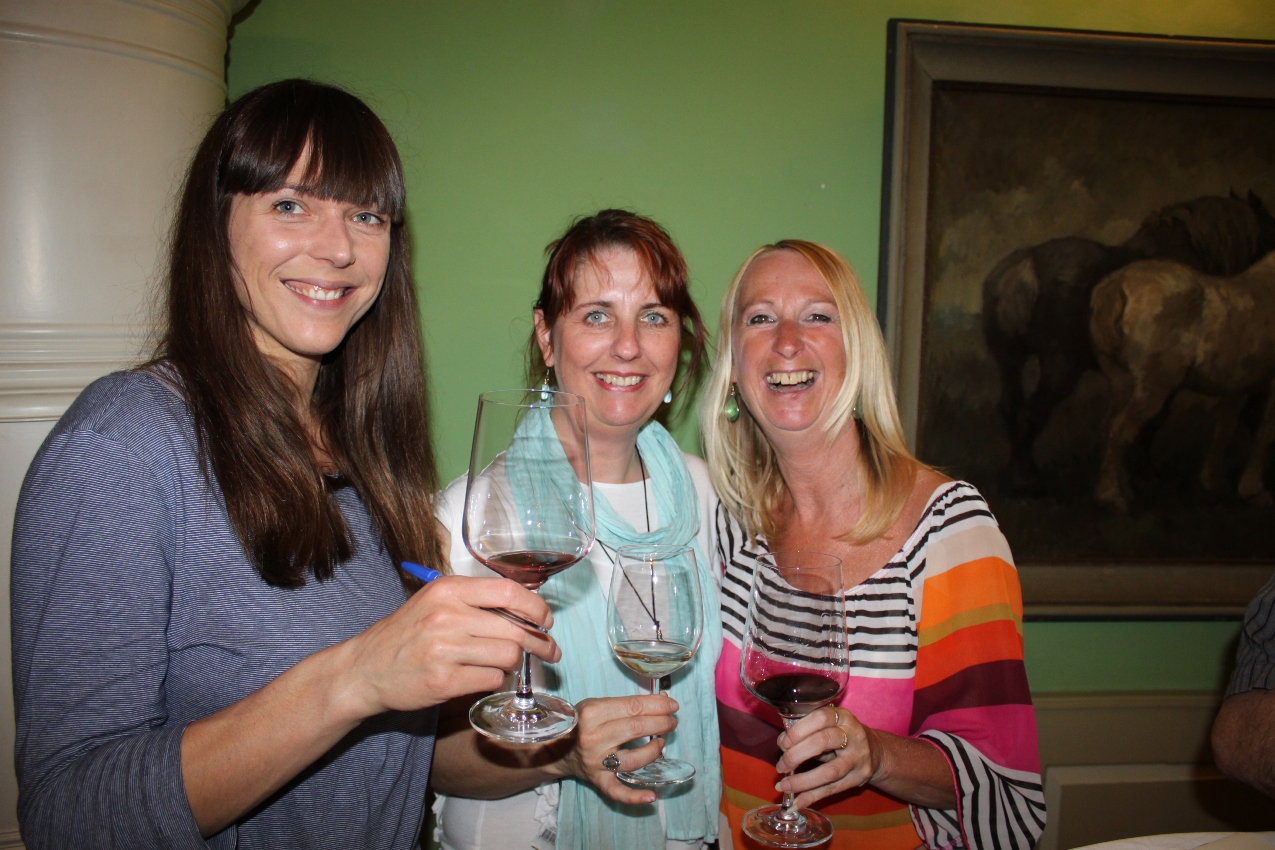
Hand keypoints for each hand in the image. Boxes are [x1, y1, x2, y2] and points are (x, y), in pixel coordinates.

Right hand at [340, 575, 560, 718]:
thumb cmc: (406, 634)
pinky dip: (493, 679)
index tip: (546, 620)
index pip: (510, 592)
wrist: (364, 669)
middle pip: (516, 629)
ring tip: (504, 663)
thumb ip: (476, 600)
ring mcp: (445, 649)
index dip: (536, 608)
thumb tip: (528, 607)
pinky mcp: (444, 681)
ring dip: (513, 663)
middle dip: (540, 643)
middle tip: (549, 651)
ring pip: (508, 655)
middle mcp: (447, 616)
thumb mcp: (435, 602)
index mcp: (448, 590)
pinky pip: (492, 679)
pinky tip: (481, 675)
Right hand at [551, 694, 678, 804]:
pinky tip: (651, 796)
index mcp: (592, 713)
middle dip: (661, 723)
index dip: (657, 705)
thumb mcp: (595, 705)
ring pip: (633, 758)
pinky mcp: (598, 780)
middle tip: (672, 721)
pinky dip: (635, 796)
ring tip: (662, 742)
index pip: (633, 707)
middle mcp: (593, 737)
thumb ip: (626, 704)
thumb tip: (663, 701)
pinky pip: (617, 791)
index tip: (672, 705)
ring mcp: (596, 761)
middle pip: (636, 729)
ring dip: (654, 750)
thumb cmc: (580, 723)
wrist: (555, 749)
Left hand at [776, 706, 883, 808]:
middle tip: (781, 765)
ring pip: (829, 771)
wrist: (875, 751)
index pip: (820, 718)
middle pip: (822, 742)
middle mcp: (853, 735)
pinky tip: (797, 801)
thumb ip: (805, 732)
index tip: (783, 743)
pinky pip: (833, 789)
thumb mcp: (827, 726)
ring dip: (803, 781)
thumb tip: (782, 743)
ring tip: (784, 786)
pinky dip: (812, 796)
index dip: (799, 731)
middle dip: (796, 755)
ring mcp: (858, 758)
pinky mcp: (859, 778)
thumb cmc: (842, 735)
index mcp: (842, 717)